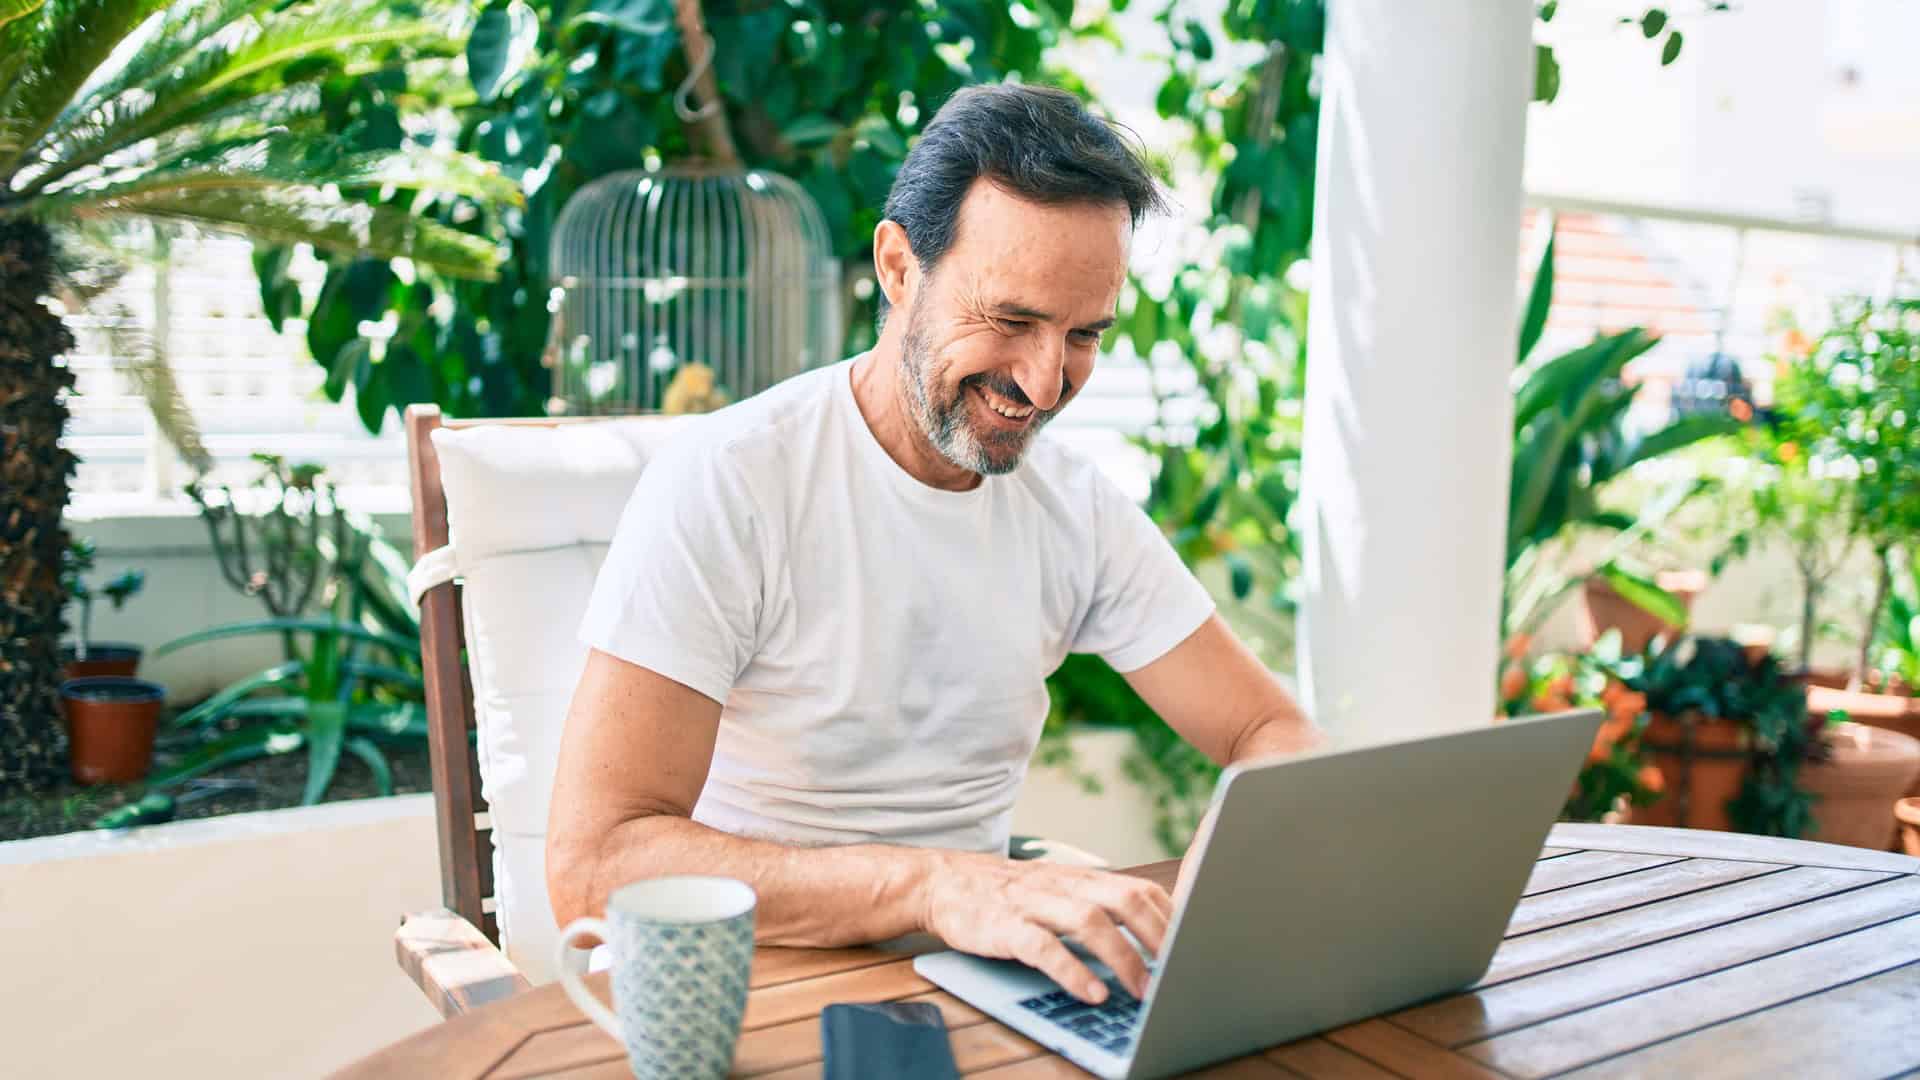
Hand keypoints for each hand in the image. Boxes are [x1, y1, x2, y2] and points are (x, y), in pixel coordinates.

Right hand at [916, 851, 1171, 1004]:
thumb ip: (1094, 907)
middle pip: (1125, 900)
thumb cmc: (1006, 895)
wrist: (941, 881)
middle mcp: (1063, 886)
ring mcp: (1033, 904)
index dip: (1172, 919)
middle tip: (1179, 973)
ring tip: (1142, 992)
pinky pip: (1043, 947)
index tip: (1195, 948)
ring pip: (1089, 921)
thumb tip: (1147, 940)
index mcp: (1080, 879)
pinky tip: (1091, 994)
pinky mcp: (1004, 926)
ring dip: (1123, 958)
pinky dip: (1072, 971)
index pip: (1139, 890)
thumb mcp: (1055, 892)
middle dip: (1160, 939)